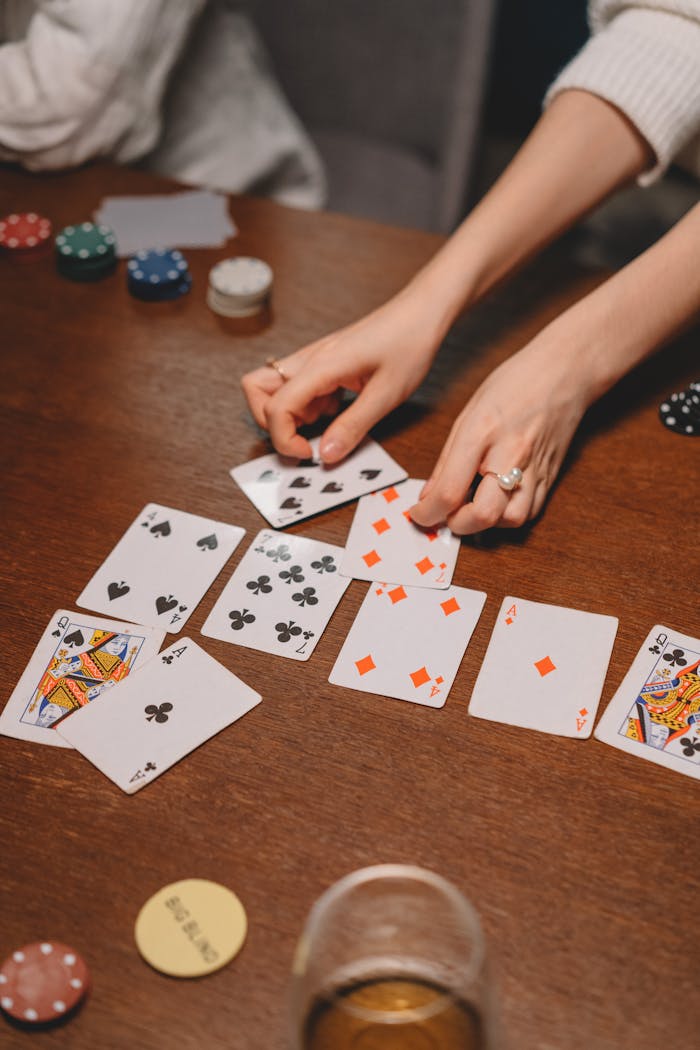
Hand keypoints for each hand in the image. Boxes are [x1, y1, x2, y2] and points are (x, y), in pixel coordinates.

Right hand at [241, 291, 443, 461]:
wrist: (421, 312)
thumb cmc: (409, 343)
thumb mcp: (386, 395)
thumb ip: (353, 427)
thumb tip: (325, 455)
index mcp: (321, 365)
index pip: (275, 406)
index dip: (284, 438)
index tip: (309, 454)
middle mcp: (309, 359)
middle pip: (257, 390)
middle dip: (272, 423)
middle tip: (305, 439)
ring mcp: (314, 359)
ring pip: (274, 388)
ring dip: (290, 414)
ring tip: (327, 422)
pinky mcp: (323, 363)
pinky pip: (298, 387)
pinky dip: (308, 406)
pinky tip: (338, 409)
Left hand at [410, 335, 589, 534]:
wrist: (565, 372)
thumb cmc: (516, 384)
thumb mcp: (468, 413)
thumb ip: (447, 460)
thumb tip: (429, 495)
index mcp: (482, 432)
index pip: (450, 490)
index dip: (429, 513)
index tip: (420, 515)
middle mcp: (511, 454)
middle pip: (483, 515)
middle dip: (457, 525)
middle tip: (446, 516)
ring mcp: (535, 468)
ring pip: (510, 520)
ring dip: (487, 524)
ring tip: (473, 505)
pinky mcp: (550, 477)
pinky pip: (529, 512)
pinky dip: (508, 516)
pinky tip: (497, 501)